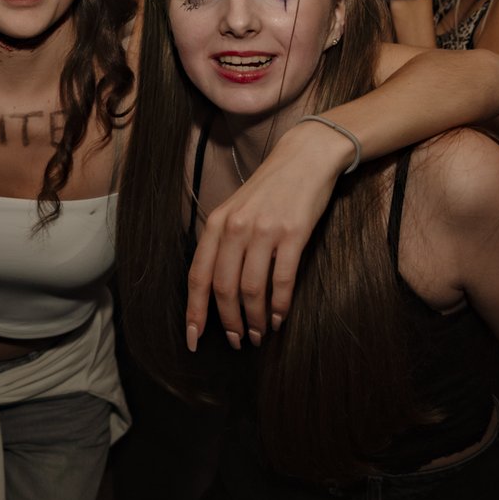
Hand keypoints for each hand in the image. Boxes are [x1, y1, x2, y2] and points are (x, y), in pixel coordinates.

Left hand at [185, 121, 346, 350]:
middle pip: (223, 288)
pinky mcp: (293, 234)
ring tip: (259, 334)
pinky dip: (279, 305)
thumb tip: (215, 289)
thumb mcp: (235, 211)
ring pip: (251, 289)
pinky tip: (279, 318)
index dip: (194, 311)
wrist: (304, 158)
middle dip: (229, 322)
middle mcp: (235, 227)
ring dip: (255, 318)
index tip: (193, 339)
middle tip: (238, 341)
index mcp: (217, 224)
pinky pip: (282, 279)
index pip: (198, 275)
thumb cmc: (269, 190)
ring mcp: (264, 230)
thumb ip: (223, 244)